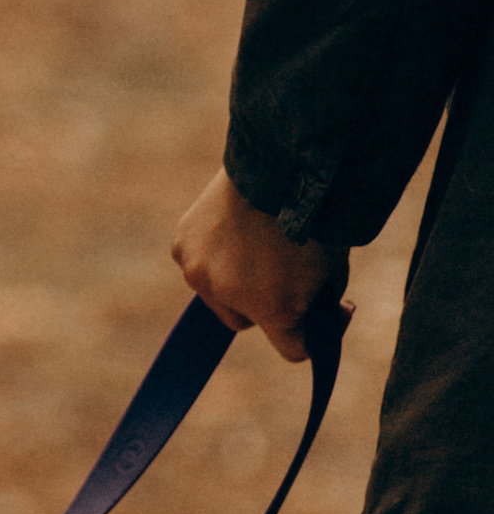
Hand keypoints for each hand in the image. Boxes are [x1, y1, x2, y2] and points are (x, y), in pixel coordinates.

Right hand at [172, 169, 346, 360]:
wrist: (283, 162)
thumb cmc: (316, 216)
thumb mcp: (333, 268)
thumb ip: (319, 300)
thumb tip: (316, 313)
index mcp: (272, 309)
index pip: (292, 350)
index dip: (313, 332)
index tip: (328, 309)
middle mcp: (227, 297)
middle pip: (245, 321)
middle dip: (263, 304)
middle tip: (282, 271)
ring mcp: (197, 271)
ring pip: (216, 294)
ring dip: (233, 280)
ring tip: (255, 243)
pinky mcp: (180, 245)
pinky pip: (197, 264)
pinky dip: (212, 253)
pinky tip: (233, 227)